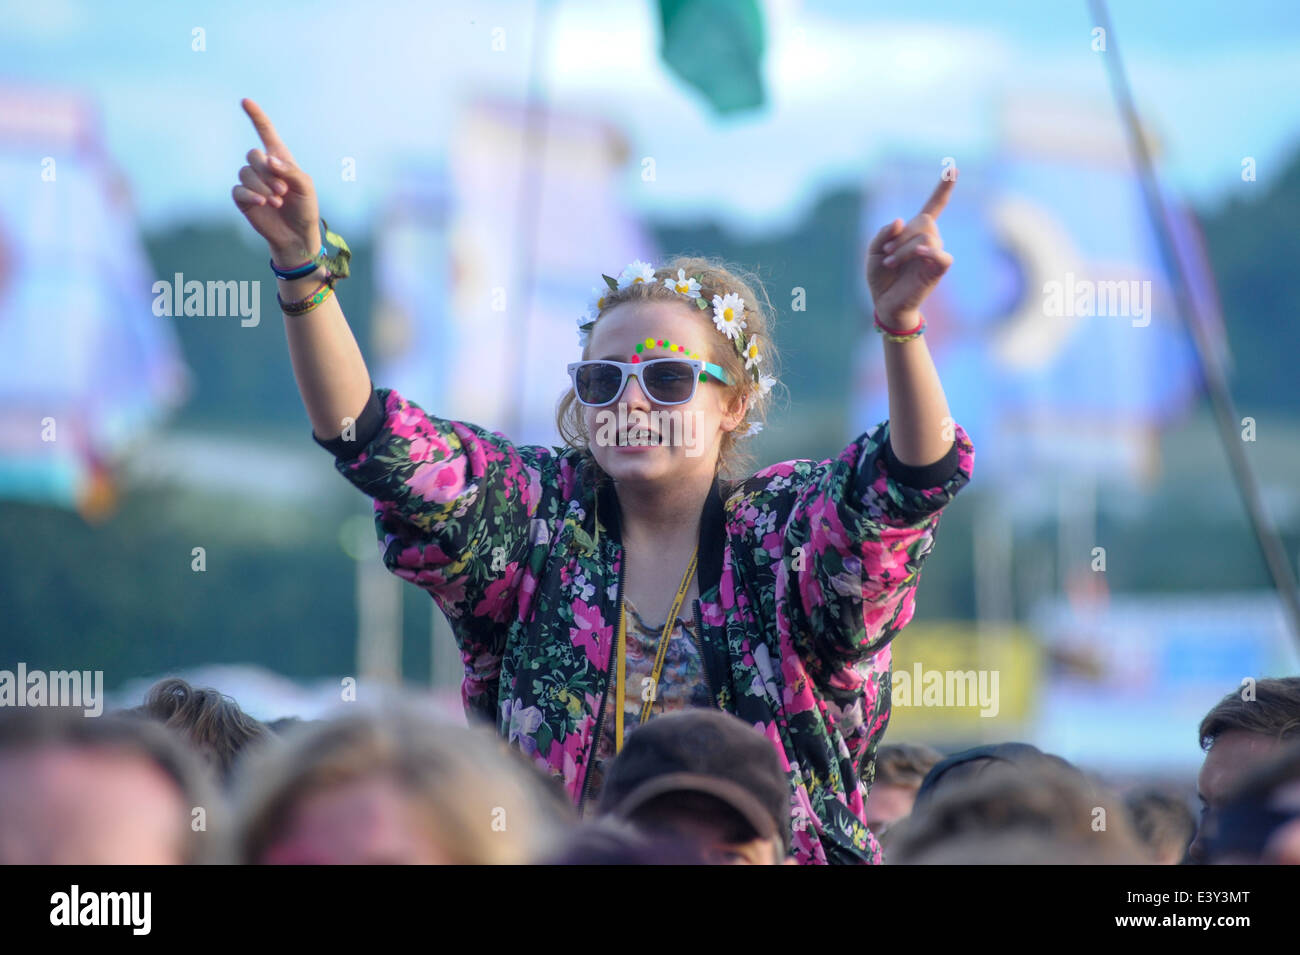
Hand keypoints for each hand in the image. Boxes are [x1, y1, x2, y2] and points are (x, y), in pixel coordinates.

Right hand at [231, 98, 321, 266]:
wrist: (297, 235)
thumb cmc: (305, 209)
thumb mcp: (306, 187)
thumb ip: (289, 171)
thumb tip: (269, 160)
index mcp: (280, 159)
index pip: (266, 133)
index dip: (256, 117)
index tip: (245, 101)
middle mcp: (263, 168)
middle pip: (253, 155)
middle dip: (267, 172)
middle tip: (283, 190)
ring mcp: (251, 182)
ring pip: (245, 172)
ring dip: (262, 186)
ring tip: (277, 200)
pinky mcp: (243, 198)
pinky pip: (238, 189)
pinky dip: (251, 195)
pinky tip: (263, 202)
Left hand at [866, 172, 955, 329]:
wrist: (885, 303)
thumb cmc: (880, 277)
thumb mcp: (873, 250)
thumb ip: (883, 233)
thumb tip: (901, 221)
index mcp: (915, 232)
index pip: (934, 206)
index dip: (943, 188)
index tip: (954, 168)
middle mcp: (929, 240)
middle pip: (924, 222)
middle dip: (901, 236)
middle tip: (886, 254)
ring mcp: (935, 254)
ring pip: (927, 237)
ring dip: (903, 249)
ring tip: (890, 262)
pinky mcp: (938, 270)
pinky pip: (941, 254)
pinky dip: (929, 251)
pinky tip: (919, 253)